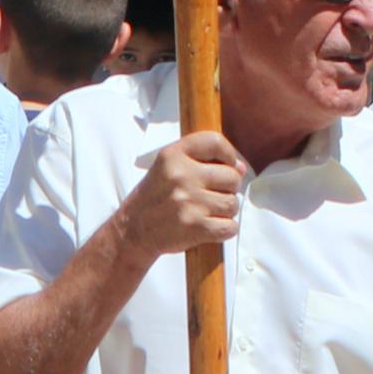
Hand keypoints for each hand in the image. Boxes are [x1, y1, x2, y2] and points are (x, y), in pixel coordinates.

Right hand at [119, 130, 245, 260]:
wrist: (132, 231)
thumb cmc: (155, 198)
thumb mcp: (167, 168)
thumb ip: (201, 161)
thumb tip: (240, 168)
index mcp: (172, 156)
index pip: (215, 141)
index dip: (228, 154)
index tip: (226, 166)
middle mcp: (180, 176)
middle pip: (232, 177)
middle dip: (227, 188)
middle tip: (209, 195)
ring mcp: (188, 202)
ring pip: (232, 204)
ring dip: (224, 211)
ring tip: (205, 212)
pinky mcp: (195, 226)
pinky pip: (230, 227)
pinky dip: (224, 230)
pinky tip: (208, 227)